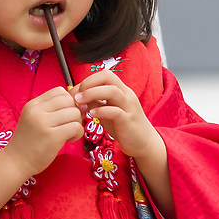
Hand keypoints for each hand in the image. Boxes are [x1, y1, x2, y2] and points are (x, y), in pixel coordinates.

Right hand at [0, 86, 80, 218]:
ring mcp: (44, 123)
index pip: (59, 91)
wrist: (15, 163)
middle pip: (69, 100)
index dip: (67, 102)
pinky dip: (77, 134)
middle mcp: (37, 111)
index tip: (64, 115)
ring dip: (76, 123)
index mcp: (32, 105)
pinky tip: (68, 140)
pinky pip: (76, 127)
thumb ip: (51, 110)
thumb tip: (80, 104)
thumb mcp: (34, 119)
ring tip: (67, 134)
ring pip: (74, 113)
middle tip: (68, 125)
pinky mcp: (52, 136)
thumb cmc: (28, 142)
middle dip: (74, 112)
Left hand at [75, 69, 171, 207]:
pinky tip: (91, 115)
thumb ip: (95, 102)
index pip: (104, 75)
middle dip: (89, 83)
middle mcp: (126, 94)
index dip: (87, 81)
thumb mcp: (107, 111)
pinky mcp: (128, 121)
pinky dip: (101, 111)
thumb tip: (78, 96)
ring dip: (92, 94)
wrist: (143, 143)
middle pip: (108, 77)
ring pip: (112, 91)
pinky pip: (115, 111)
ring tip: (80, 103)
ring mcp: (128, 107)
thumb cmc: (123, 126)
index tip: (74, 93)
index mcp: (121, 90)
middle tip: (76, 96)